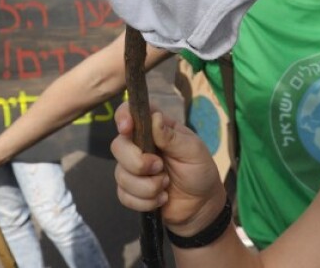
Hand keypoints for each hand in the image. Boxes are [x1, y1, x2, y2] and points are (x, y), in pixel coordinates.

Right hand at [110, 101, 225, 236]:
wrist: (201, 205)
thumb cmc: (199, 170)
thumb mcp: (192, 150)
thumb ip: (171, 136)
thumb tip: (155, 118)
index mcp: (153, 128)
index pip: (129, 113)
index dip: (123, 117)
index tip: (126, 128)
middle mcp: (138, 145)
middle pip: (118, 146)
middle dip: (138, 163)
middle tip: (160, 167)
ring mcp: (132, 169)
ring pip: (121, 175)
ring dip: (147, 186)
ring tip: (166, 185)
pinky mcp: (130, 191)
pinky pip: (124, 196)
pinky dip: (145, 201)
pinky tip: (161, 199)